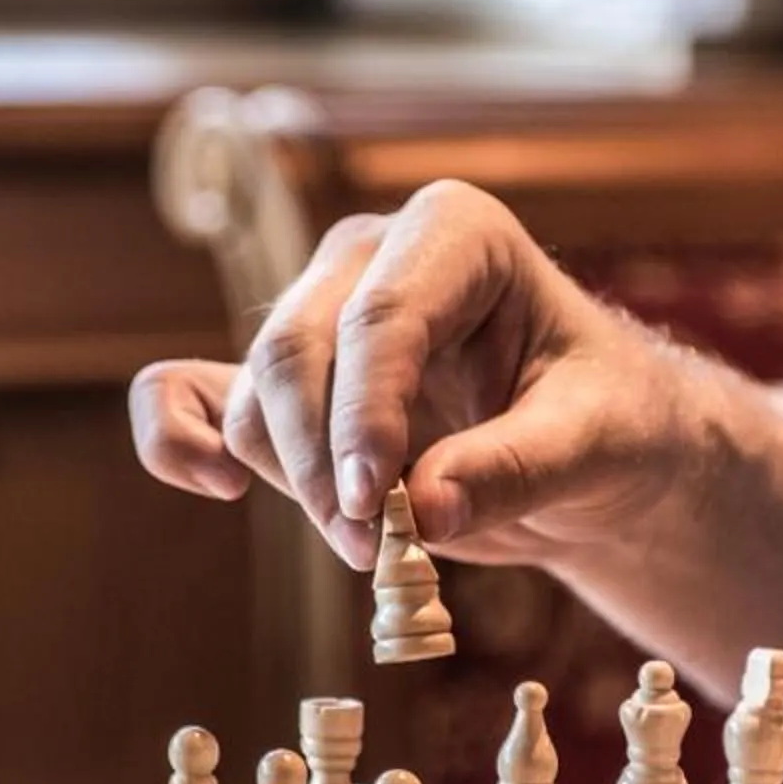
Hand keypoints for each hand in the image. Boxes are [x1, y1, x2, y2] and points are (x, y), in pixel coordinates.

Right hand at [128, 181, 714, 571]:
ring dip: (292, 483)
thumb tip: (427, 510)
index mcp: (456, 233)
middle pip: (296, 352)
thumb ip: (519, 468)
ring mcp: (316, 311)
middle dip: (322, 463)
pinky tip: (214, 489)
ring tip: (374, 548)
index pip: (381, 316)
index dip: (365, 415)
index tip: (377, 505)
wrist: (590, 449)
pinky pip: (186, 393)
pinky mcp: (283, 379)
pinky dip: (176, 439)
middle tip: (379, 550)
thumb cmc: (606, 421)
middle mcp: (370, 255)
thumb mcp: (597, 444)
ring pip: (256, 395)